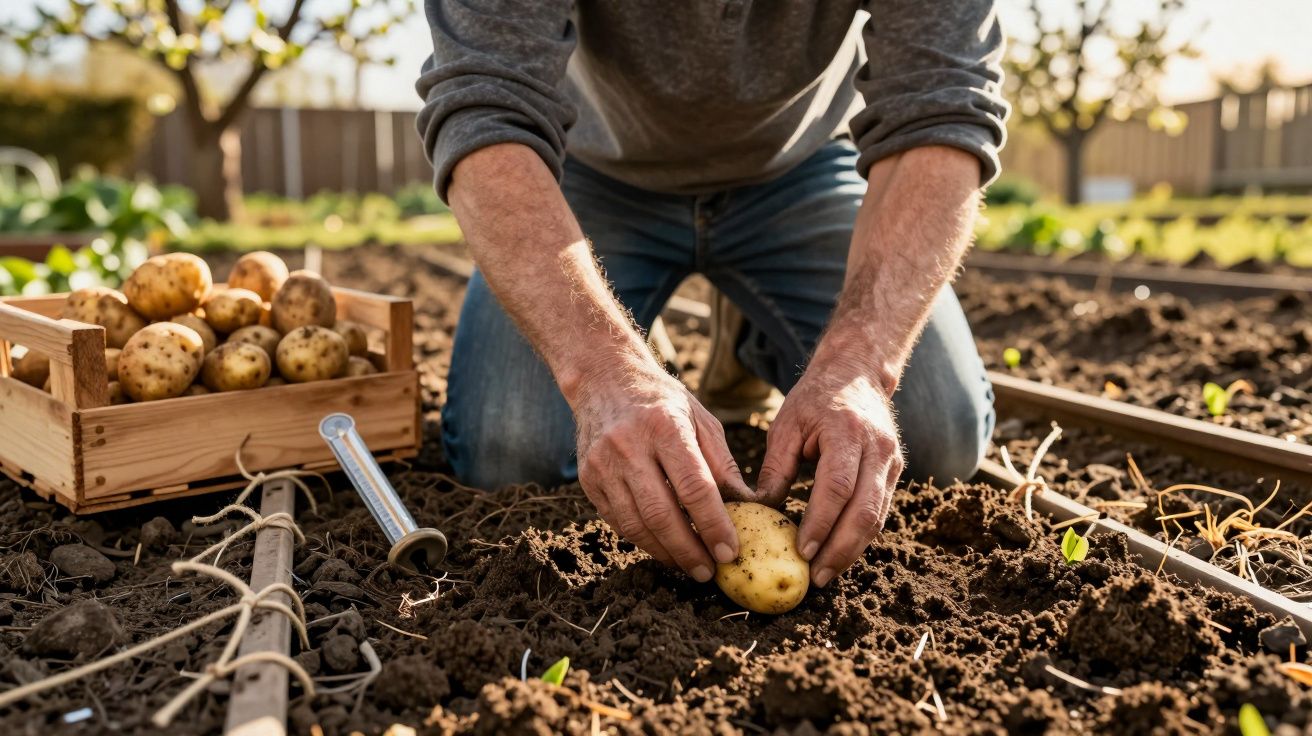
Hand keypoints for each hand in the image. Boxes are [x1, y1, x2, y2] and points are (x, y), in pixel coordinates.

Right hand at [572, 359, 753, 581]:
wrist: (604, 380)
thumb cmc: (662, 401)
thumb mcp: (701, 420)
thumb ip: (723, 465)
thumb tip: (749, 508)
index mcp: (664, 426)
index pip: (694, 486)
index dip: (713, 524)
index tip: (729, 552)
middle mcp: (628, 446)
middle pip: (661, 513)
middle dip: (688, 549)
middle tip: (709, 572)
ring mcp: (602, 465)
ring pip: (635, 524)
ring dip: (665, 552)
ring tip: (689, 566)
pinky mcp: (587, 480)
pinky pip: (618, 521)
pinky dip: (643, 540)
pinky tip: (663, 548)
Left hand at [756, 356, 901, 588]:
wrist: (857, 372)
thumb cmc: (815, 398)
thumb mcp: (787, 425)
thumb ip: (776, 467)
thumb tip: (760, 511)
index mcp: (846, 432)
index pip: (837, 487)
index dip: (821, 522)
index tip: (802, 550)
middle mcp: (877, 448)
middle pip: (865, 510)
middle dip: (841, 549)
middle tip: (816, 576)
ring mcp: (891, 461)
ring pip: (877, 517)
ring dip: (852, 550)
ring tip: (825, 573)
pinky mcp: (894, 471)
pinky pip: (880, 511)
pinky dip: (860, 537)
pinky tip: (839, 553)